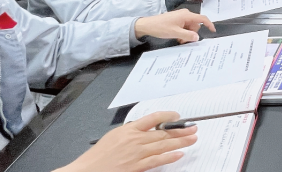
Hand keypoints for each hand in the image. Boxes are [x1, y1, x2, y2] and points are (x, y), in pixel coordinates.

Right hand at [57, 111, 197, 171]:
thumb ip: (131, 132)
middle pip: (163, 132)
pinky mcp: (137, 166)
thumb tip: (147, 131)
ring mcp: (137, 153)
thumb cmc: (98, 156)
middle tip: (193, 128)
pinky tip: (179, 154)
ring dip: (180, 142)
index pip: (154, 118)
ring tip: (192, 139)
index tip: (178, 117)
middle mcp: (135, 139)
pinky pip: (157, 160)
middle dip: (181, 130)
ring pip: (163, 145)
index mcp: (129, 129)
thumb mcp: (114, 136)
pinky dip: (169, 156)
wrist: (87, 170)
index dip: (169, 116)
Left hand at [134, 10, 214, 42]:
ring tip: (179, 40)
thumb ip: (188, 35)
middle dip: (192, 34)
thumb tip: (197, 37)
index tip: (213, 31)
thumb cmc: (161, 27)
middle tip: (183, 41)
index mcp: (186, 15)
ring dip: (186, 34)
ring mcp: (181, 17)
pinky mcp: (177, 20)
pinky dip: (183, 32)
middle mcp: (185, 14)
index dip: (209, 24)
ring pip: (190, 27)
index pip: (202, 18)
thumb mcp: (175, 33)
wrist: (148, 25)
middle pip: (195, 25)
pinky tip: (177, 37)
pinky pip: (184, 26)